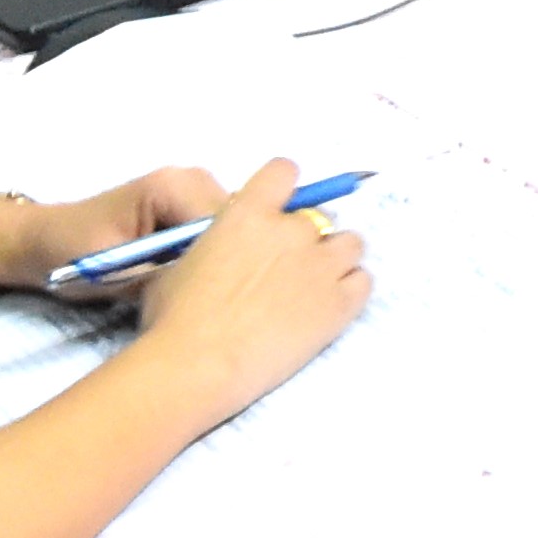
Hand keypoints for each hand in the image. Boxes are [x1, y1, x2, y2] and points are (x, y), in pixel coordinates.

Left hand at [0, 164, 219, 293]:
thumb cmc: (70, 251)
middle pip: (238, 228)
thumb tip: (205, 288)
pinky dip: (210, 259)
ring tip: (196, 293)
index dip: (226, 266)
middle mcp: (194, 180)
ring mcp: (196, 192)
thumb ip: (165, 274)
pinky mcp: (191, 209)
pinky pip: (217, 236)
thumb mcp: (115, 269)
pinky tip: (193, 283)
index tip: (210, 301)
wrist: (42, 242)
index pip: (227, 228)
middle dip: (227, 264)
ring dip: (220, 264)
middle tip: (202, 300)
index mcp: (174, 186)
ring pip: (233, 235)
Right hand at [113, 158, 373, 419]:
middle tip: (285, 269)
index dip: (282, 189)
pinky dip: (349, 289)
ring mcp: (321, 265)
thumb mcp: (180, 264)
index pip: (283, 172)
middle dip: (305, 238)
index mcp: (249, 213)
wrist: (198, 365)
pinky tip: (327, 308)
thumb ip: (210, 243)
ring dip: (334, 259)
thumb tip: (215, 248)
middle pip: (319, 216)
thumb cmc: (175, 318)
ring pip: (350, 244)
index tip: (276, 211)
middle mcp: (292, 230)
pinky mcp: (340, 303)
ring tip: (312, 287)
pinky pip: (363, 281)